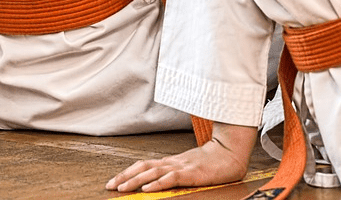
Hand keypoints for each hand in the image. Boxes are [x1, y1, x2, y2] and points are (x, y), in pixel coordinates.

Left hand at [105, 122, 257, 192]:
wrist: (231, 152)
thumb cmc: (212, 163)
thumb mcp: (189, 168)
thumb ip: (174, 174)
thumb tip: (157, 182)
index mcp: (170, 162)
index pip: (144, 166)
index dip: (128, 173)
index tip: (114, 181)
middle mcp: (172, 163)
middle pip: (143, 168)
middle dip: (125, 177)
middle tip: (110, 185)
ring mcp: (181, 166)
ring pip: (153, 172)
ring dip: (135, 180)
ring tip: (122, 187)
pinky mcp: (191, 173)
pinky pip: (171, 178)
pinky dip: (157, 183)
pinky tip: (147, 189)